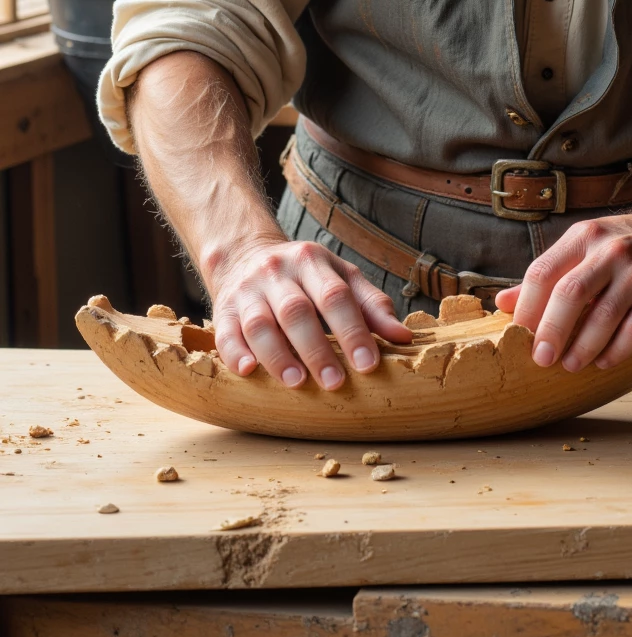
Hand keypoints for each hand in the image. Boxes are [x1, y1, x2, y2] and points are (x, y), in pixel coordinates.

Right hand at [207, 236, 411, 389]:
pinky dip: (235, 353)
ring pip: (260, 323)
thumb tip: (404, 338)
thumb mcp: (340, 277)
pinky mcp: (222, 311)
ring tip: (296, 383)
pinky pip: (225, 333)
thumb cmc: (305, 276)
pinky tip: (248, 372)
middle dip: (316, 348)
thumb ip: (371, 306)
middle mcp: (277, 272)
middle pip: (297, 310)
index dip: (353, 330)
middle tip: (335, 382)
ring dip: (278, 355)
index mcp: (312, 261)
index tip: (368, 364)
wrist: (245, 253)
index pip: (335, 295)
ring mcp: (247, 291)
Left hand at [494, 199, 631, 371]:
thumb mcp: (587, 244)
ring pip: (602, 317)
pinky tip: (603, 361)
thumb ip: (549, 272)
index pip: (543, 271)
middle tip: (540, 359)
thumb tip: (502, 303)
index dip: (526, 307)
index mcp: (584, 236)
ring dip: (582, 348)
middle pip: (570, 294)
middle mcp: (609, 252)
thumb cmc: (628, 242)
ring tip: (569, 364)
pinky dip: (615, 351)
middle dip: (551, 331)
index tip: (518, 333)